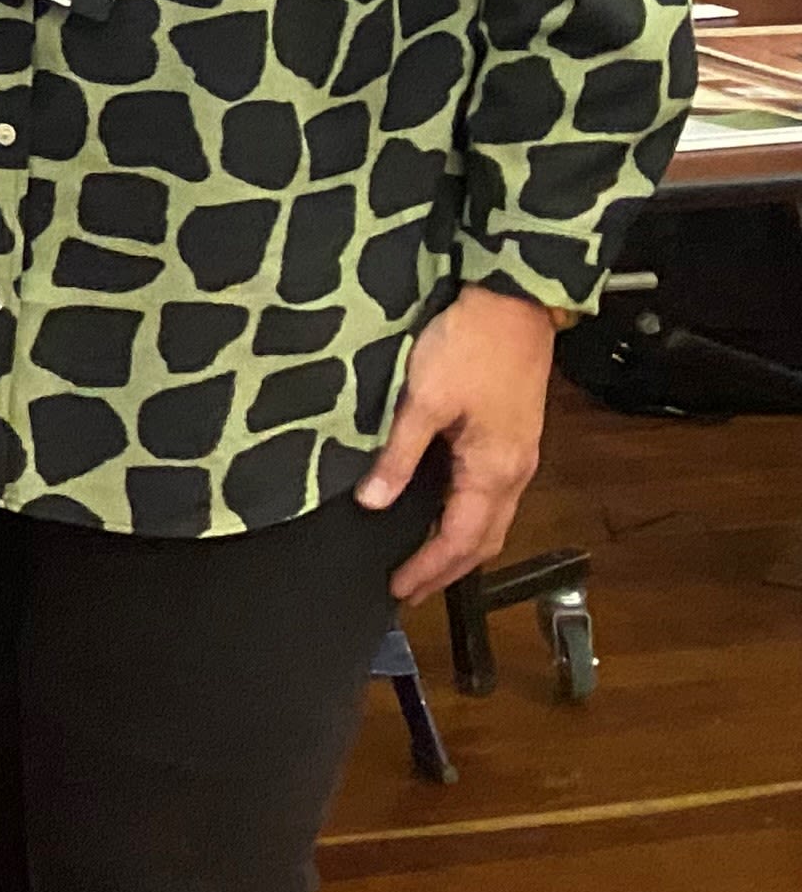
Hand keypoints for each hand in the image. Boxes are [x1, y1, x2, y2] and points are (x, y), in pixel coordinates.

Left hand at [366, 285, 557, 602]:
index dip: (429, 569)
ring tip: (424, 560)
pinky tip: (444, 511)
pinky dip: (469, 516)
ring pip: (492, 519)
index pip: (460, 540)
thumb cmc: (469, 345)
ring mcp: (519, 455)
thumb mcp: (423, 400)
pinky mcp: (514, 436)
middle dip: (447, 569)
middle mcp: (514, 472)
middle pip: (483, 540)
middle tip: (409, 587)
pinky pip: (493, 494)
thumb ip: (398, 455)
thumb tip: (372, 500)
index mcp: (494, 470)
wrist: (513, 302)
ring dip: (460, 545)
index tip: (399, 590)